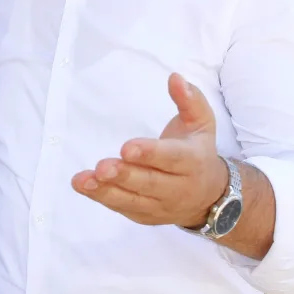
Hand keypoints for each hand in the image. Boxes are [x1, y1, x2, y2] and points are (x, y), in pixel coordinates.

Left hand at [71, 73, 228, 227]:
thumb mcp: (202, 123)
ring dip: (106, 191)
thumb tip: (175, 78)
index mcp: (192, 162)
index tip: (126, 147)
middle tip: (102, 167)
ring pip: (132, 200)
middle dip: (124, 175)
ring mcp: (160, 205)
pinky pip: (122, 208)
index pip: (171, 158)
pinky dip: (102, 198)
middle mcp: (178, 188)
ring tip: (83, 181)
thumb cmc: (198, 152)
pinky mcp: (144, 216)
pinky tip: (84, 187)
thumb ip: (189, 100)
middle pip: (149, 183)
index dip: (150, 153)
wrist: (210, 197)